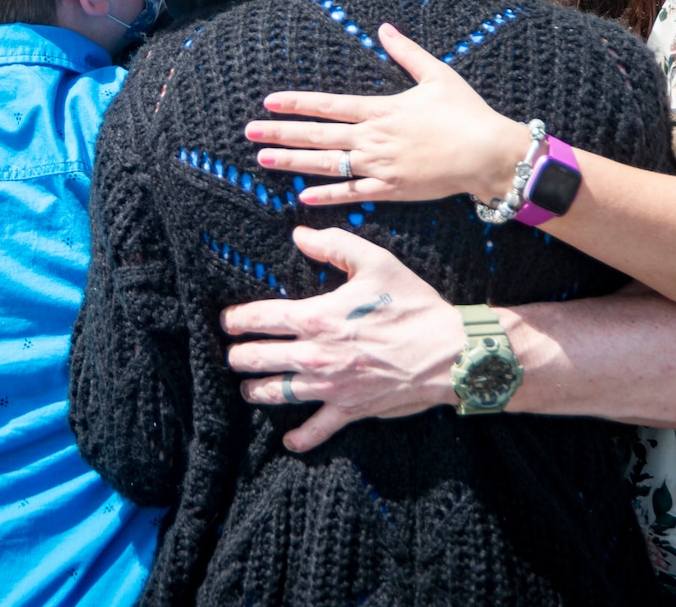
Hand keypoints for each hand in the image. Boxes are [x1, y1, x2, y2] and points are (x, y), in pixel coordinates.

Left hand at [221, 226, 464, 451]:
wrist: (448, 352)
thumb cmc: (412, 304)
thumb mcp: (375, 262)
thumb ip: (334, 245)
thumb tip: (299, 234)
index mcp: (317, 317)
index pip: (260, 318)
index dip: (236, 319)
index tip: (227, 320)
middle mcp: (315, 355)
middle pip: (258, 358)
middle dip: (239, 356)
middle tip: (233, 354)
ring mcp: (330, 387)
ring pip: (276, 393)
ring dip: (255, 391)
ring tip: (247, 387)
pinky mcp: (349, 409)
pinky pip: (316, 430)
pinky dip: (300, 437)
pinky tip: (289, 440)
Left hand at [245, 22, 527, 205]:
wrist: (487, 153)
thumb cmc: (465, 112)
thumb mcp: (437, 74)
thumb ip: (406, 52)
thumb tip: (384, 28)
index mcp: (380, 109)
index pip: (327, 105)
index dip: (295, 103)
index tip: (269, 102)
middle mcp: (372, 138)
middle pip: (317, 135)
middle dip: (281, 133)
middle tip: (250, 133)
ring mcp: (378, 166)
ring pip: (326, 164)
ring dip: (293, 162)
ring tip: (264, 160)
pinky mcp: (390, 189)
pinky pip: (351, 194)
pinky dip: (327, 194)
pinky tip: (302, 196)